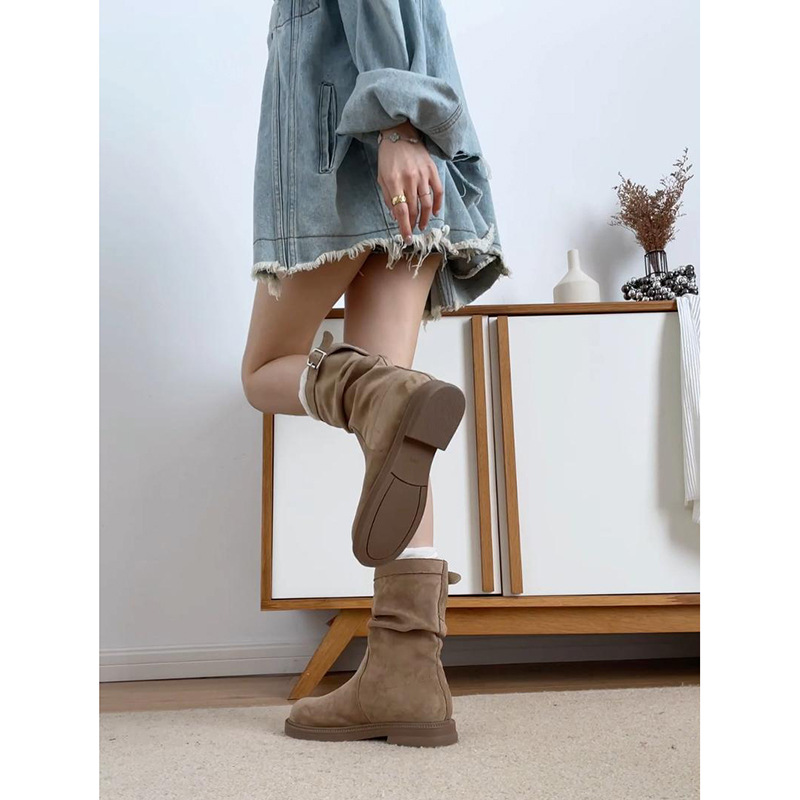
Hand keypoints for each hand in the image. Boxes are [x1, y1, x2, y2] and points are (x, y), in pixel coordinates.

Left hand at [377, 122, 443, 242]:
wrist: (400, 133)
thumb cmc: (388, 157)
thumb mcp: (382, 178)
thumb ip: (388, 198)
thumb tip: (396, 217)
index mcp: (394, 181)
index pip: (401, 210)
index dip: (404, 227)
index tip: (406, 238)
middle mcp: (409, 179)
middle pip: (414, 209)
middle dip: (414, 224)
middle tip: (412, 231)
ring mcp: (422, 174)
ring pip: (427, 203)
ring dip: (426, 218)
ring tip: (422, 225)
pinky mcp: (432, 169)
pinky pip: (438, 190)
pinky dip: (438, 203)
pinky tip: (435, 212)